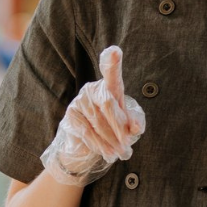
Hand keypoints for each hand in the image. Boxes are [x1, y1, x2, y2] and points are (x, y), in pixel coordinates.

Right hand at [40, 46, 145, 186]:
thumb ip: (135, 123)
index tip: (114, 52)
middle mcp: (92, 89)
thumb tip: (135, 127)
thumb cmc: (114, 129)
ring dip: (112, 141)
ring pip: (99, 122)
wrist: (88, 145)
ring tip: (121, 154)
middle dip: (119, 127)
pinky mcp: (71, 116)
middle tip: (127, 146)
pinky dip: (100, 145)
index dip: (112, 62)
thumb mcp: (130, 126)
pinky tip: (108, 154)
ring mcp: (79, 101)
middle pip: (108, 104)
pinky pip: (87, 132)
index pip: (111, 73)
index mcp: (110, 86)